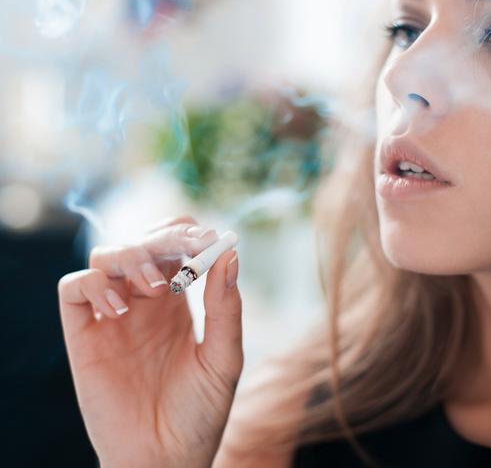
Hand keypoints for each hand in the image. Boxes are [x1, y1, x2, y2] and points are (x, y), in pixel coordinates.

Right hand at [58, 216, 242, 467]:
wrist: (166, 459)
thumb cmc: (200, 412)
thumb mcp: (224, 358)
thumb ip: (226, 307)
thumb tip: (230, 254)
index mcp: (180, 302)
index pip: (177, 244)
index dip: (189, 233)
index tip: (208, 239)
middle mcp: (144, 302)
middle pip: (143, 241)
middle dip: (164, 237)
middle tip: (186, 249)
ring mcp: (113, 316)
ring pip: (107, 255)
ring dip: (132, 256)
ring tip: (155, 289)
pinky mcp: (84, 335)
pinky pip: (74, 288)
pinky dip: (93, 284)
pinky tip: (119, 310)